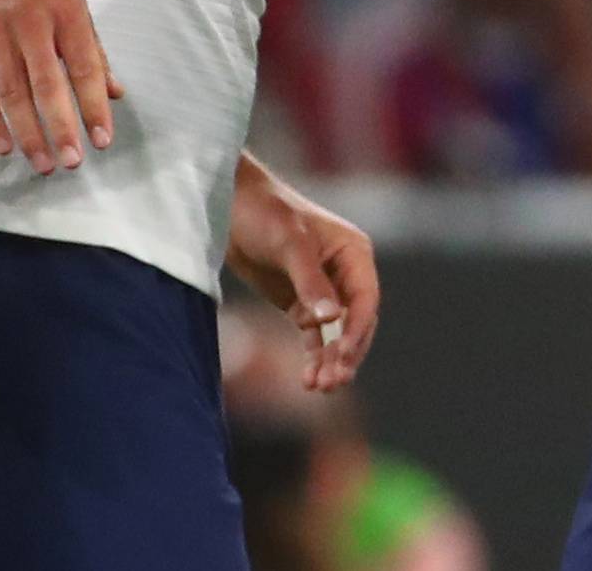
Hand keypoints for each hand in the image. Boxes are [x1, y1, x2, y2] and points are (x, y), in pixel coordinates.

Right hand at [0, 0, 124, 176]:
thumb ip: (93, 47)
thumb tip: (114, 94)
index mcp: (65, 6)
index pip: (84, 65)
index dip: (93, 106)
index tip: (102, 141)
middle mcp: (29, 18)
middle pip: (45, 83)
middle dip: (60, 127)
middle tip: (72, 162)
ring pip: (11, 92)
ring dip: (28, 133)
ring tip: (44, 164)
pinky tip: (5, 146)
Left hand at [227, 157, 378, 392]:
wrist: (226, 204)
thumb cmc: (263, 212)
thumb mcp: (288, 242)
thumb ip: (309, 280)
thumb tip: (331, 319)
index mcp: (352, 253)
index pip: (365, 299)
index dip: (357, 330)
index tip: (343, 355)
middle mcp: (344, 273)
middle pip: (355, 323)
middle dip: (345, 354)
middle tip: (332, 382)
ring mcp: (323, 290)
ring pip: (336, 335)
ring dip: (331, 361)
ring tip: (320, 387)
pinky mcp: (300, 302)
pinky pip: (314, 337)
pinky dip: (314, 357)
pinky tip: (308, 380)